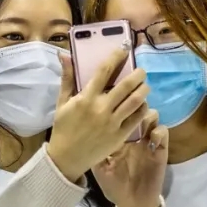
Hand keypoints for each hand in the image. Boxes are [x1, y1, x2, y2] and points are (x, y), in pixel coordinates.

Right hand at [47, 48, 149, 181]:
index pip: (104, 71)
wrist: (67, 158)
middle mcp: (101, 108)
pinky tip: (143, 103)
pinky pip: (136, 119)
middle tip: (141, 70)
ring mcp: (112, 123)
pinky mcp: (120, 136)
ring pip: (135, 101)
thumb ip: (67, 78)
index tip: (124, 49)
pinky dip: (142, 108)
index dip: (116, 57)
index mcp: (86, 98)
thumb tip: (65, 54)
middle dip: (137, 74)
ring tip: (145, 85)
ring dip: (143, 90)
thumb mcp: (62, 102)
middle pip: (125, 86)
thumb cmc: (64, 127)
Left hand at [93, 109, 167, 206]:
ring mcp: (147, 141)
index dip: (116, 105)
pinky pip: (163, 132)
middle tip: (128, 107)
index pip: (118, 114)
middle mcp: (133, 135)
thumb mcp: (99, 169)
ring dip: (147, 114)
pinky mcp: (160, 150)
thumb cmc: (114, 187)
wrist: (133, 203)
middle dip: (133, 103)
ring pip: (151, 116)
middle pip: (135, 109)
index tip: (111, 101)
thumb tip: (81, 134)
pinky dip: (159, 130)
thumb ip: (94, 152)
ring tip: (141, 121)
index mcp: (117, 137)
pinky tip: (151, 138)